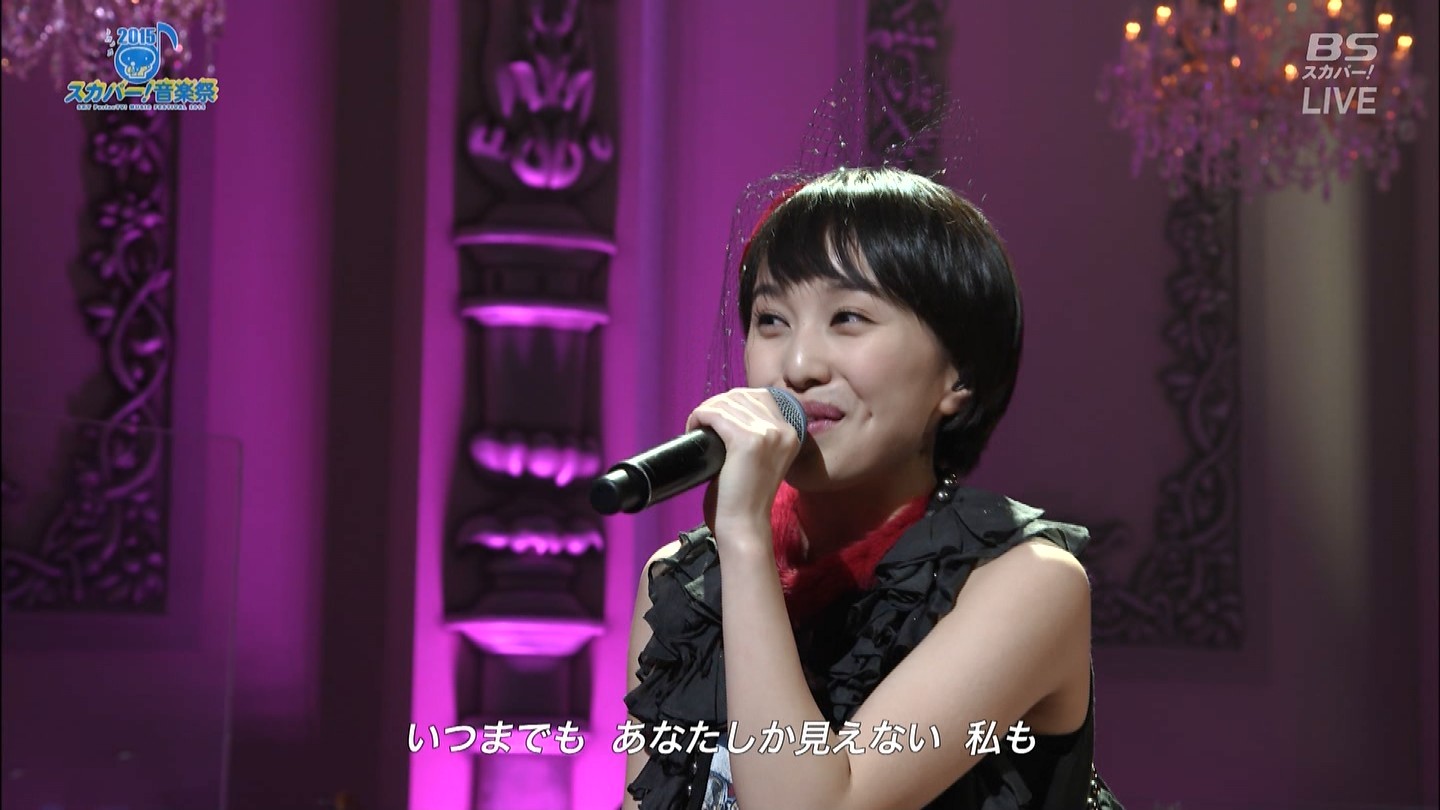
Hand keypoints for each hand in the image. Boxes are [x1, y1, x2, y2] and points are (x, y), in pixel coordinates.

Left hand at [685, 387, 802, 546]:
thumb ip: (755, 435)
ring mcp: (768, 434)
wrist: (744, 525)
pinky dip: (699, 417)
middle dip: (717, 405)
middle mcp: (784, 429)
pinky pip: (716, 414)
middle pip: (742, 396)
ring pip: (726, 402)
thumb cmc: (746, 498)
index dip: (733, 402)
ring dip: (706, 411)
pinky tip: (692, 429)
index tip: (716, 419)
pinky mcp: (747, 440)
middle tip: (702, 423)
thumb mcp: (761, 459)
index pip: (760, 396)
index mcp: (791, 432)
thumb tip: (728, 412)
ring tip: (696, 428)